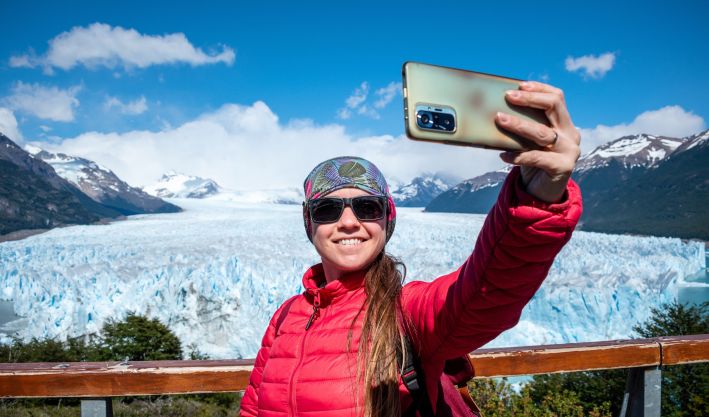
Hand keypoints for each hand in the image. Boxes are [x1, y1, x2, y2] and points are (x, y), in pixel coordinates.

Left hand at [495, 81, 580, 202]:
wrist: (542, 194)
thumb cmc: (533, 163)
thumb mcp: (529, 142)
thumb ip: (523, 127)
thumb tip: (496, 112)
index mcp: (564, 123)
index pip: (557, 97)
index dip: (539, 88)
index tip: (519, 85)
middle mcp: (571, 134)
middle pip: (553, 107)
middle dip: (529, 99)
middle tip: (508, 97)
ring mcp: (569, 151)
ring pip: (542, 132)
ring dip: (519, 124)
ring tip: (499, 119)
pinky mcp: (563, 168)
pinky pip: (537, 158)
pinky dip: (518, 156)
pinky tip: (503, 155)